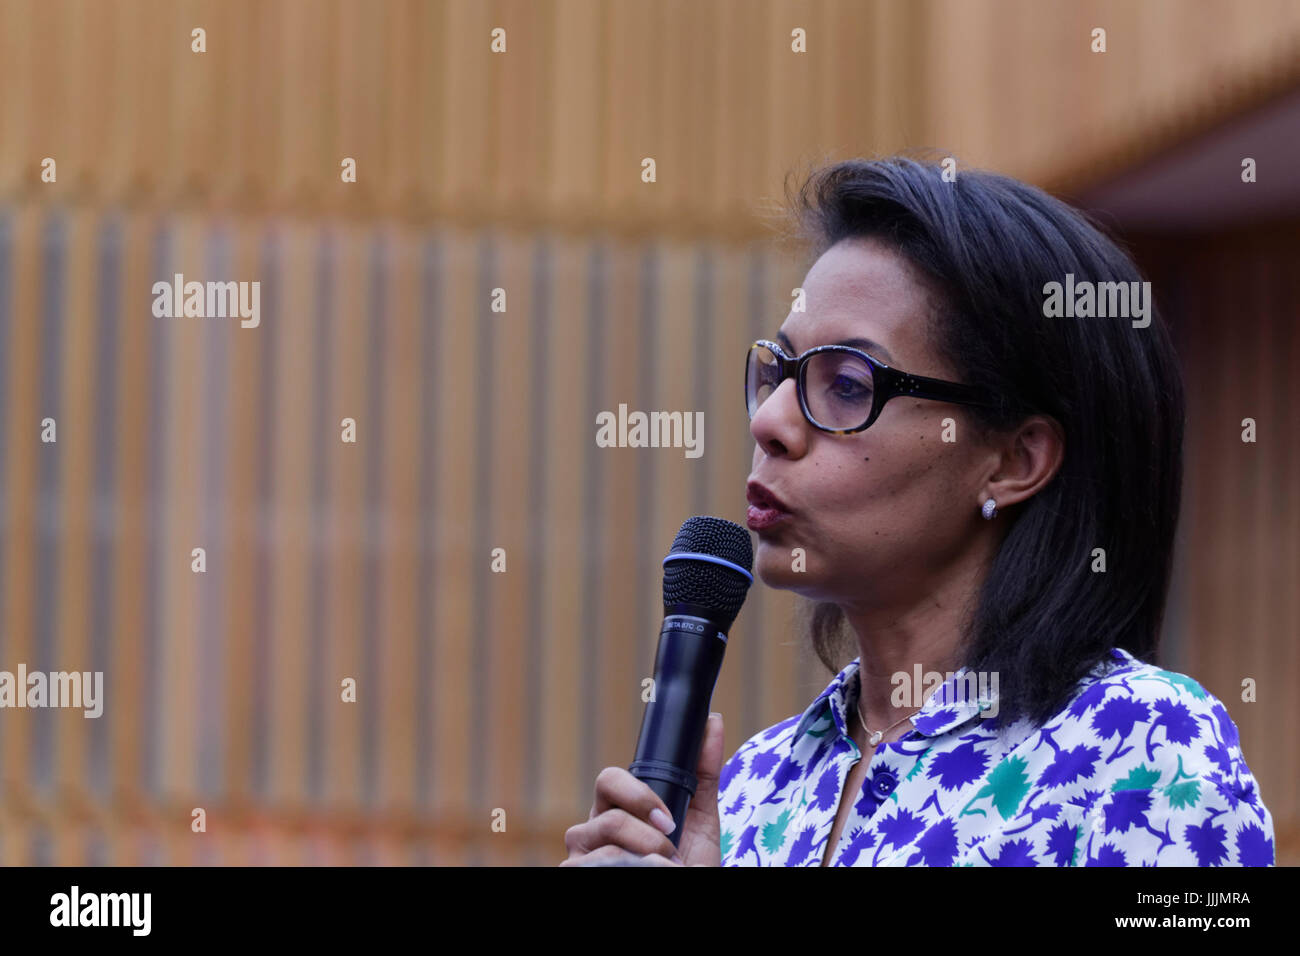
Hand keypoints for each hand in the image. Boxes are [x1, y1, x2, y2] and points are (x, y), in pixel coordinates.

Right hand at [561, 713, 724, 866]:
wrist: (684, 890)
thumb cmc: (687, 864)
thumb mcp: (700, 820)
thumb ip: (703, 772)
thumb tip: (714, 721)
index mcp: (615, 808)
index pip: (608, 779)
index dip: (636, 794)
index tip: (668, 819)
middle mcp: (591, 829)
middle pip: (605, 813)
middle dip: (641, 830)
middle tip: (667, 847)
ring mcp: (580, 857)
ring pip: (604, 845)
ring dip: (644, 858)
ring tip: (662, 869)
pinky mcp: (575, 874)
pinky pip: (596, 867)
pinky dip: (630, 870)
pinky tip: (643, 873)